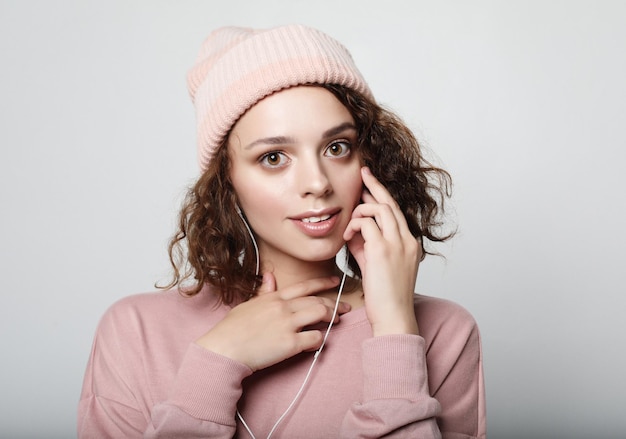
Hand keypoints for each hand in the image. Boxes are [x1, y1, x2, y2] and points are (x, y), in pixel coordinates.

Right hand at [195, 273, 350, 370]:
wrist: (224, 349)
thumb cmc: (232, 329)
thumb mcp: (247, 304)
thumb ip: (263, 292)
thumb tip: (269, 277)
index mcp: (274, 297)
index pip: (304, 286)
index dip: (323, 283)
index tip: (335, 282)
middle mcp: (283, 307)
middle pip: (316, 301)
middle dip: (334, 304)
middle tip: (343, 308)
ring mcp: (287, 324)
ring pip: (320, 314)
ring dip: (331, 318)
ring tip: (336, 322)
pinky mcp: (290, 343)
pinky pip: (314, 338)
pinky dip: (320, 340)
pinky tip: (318, 342)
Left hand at [343, 167, 420, 335]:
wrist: (394, 317)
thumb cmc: (386, 297)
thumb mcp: (377, 265)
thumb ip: (368, 245)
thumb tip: (354, 229)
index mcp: (409, 243)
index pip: (396, 212)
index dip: (382, 196)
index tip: (370, 186)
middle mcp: (407, 240)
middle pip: (391, 203)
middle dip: (375, 185)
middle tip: (364, 173)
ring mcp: (397, 243)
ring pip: (380, 208)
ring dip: (361, 210)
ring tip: (349, 222)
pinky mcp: (383, 250)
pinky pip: (366, 223)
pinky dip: (354, 224)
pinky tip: (347, 236)